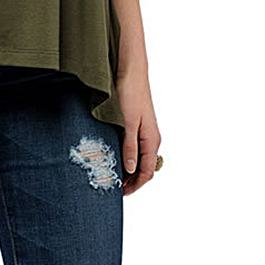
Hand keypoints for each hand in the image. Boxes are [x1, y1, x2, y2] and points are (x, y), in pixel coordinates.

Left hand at [116, 73, 161, 195]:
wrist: (130, 71)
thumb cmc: (130, 94)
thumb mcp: (128, 122)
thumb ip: (130, 146)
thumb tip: (130, 170)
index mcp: (152, 140)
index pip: (147, 172)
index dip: (135, 185)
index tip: (121, 193)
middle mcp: (151, 138)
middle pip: (144, 168)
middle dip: (131, 180)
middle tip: (113, 187)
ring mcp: (145, 131)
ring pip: (139, 158)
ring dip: (128, 169)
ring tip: (112, 174)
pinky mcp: (138, 125)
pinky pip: (135, 147)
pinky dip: (126, 156)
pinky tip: (115, 156)